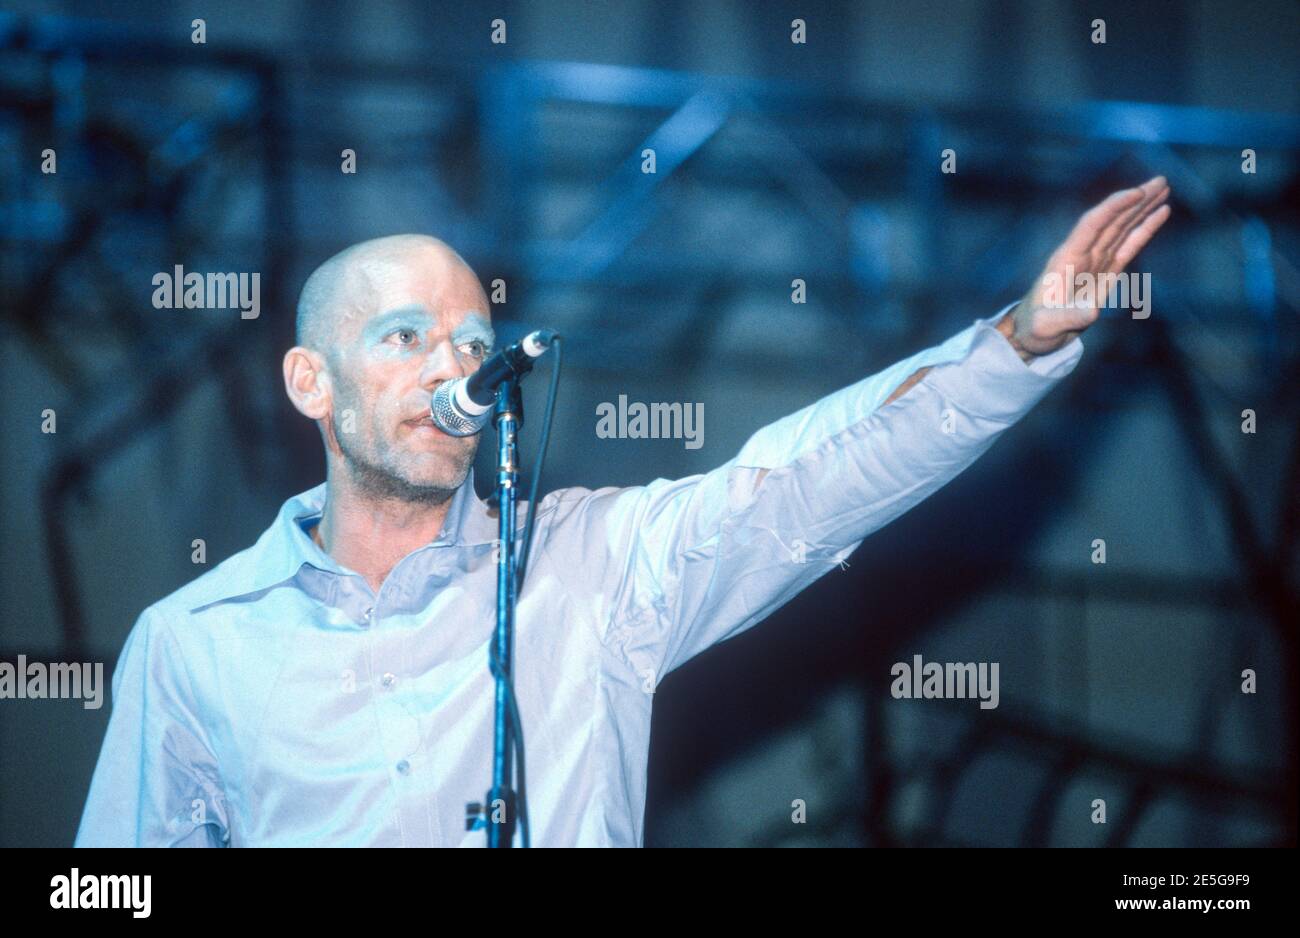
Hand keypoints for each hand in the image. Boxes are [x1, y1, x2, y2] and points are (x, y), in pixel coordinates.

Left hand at [998, 176, 1171, 359]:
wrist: (1033, 333)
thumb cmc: (1035, 328)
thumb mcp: (1046, 327)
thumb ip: (1066, 318)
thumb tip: (1091, 313)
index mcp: (1066, 259)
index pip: (1091, 225)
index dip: (1112, 208)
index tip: (1136, 193)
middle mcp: (1082, 254)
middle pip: (1111, 220)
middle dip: (1134, 200)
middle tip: (1161, 181)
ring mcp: (1095, 261)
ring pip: (1121, 228)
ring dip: (1142, 208)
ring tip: (1163, 187)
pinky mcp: (1106, 271)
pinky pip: (1128, 245)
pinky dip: (1144, 229)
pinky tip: (1160, 213)